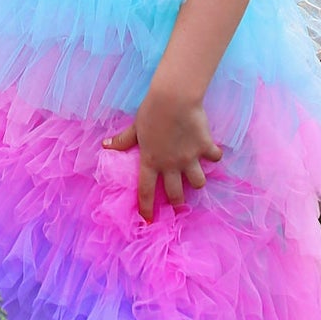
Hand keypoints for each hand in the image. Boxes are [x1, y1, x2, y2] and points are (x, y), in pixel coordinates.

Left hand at [102, 89, 222, 223]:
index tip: (148, 220)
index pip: (146, 191)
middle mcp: (170, 165)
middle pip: (176, 193)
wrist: (173, 99)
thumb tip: (106, 146)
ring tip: (197, 177)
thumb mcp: (135, 128)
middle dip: (178, 203)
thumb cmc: (151, 112)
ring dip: (198, 181)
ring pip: (198, 182)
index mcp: (150, 161)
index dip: (147, 207)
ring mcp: (189, 158)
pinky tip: (212, 152)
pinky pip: (214, 158)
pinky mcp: (204, 147)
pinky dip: (214, 156)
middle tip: (179, 204)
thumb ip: (123, 140)